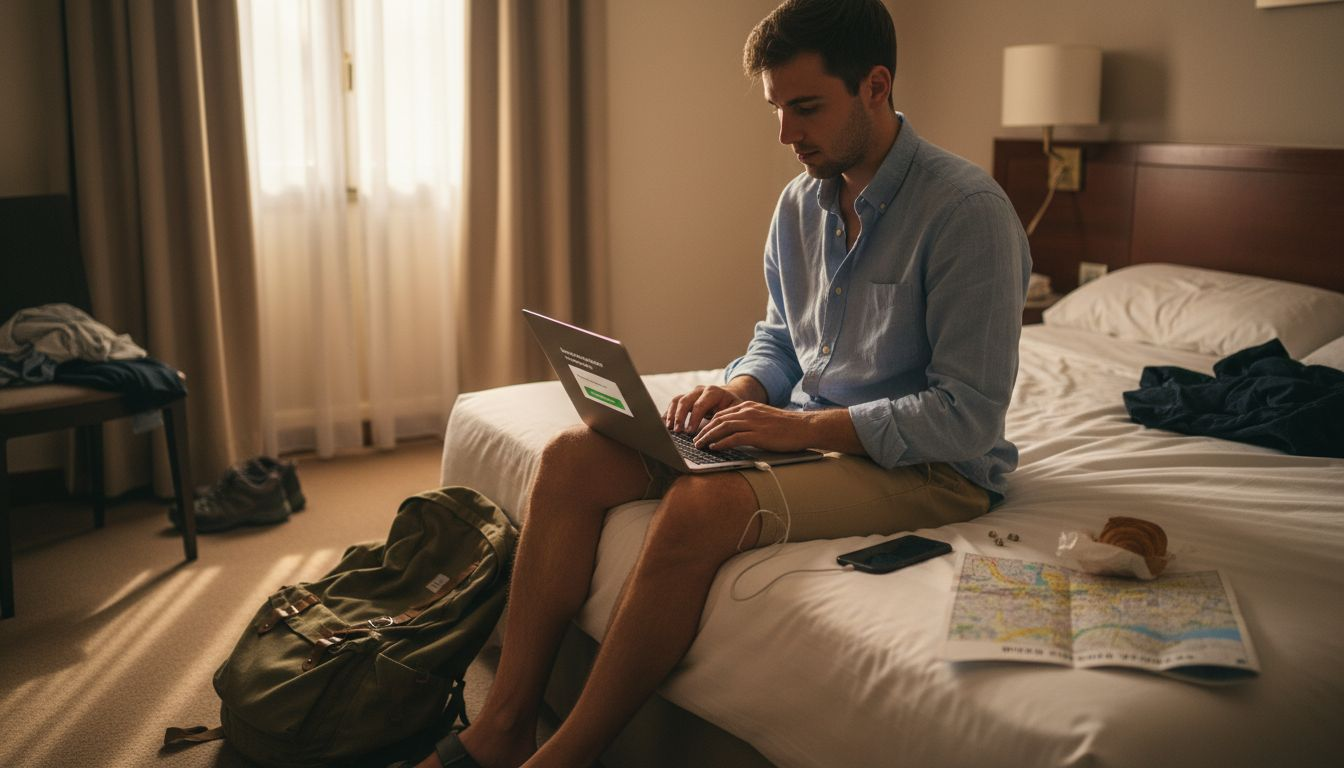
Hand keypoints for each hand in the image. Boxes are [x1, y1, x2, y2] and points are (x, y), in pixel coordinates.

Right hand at [664, 385, 742, 433]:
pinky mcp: (686, 398)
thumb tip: (715, 435)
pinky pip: (674, 403)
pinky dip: (668, 412)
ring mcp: (692, 393)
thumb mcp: (734, 412)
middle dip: (680, 417)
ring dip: (671, 414)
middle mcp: (701, 390)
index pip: (700, 404)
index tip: (690, 432)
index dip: (694, 418)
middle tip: (677, 431)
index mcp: (714, 392)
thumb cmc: (733, 406)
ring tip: (669, 428)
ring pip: (677, 400)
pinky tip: (665, 423)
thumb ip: (725, 420)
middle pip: (685, 401)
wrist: (730, 396)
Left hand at [692, 401, 817, 452]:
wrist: (804, 427)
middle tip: (694, 441)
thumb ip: (749, 422)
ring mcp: (752, 422)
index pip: (721, 414)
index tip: (700, 432)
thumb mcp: (764, 419)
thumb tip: (735, 433)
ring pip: (722, 427)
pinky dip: (721, 443)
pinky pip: (734, 438)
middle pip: (718, 420)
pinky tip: (714, 448)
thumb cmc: (787, 427)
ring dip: (708, 437)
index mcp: (748, 407)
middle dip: (703, 430)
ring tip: (699, 445)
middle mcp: (747, 412)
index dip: (708, 423)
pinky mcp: (758, 434)